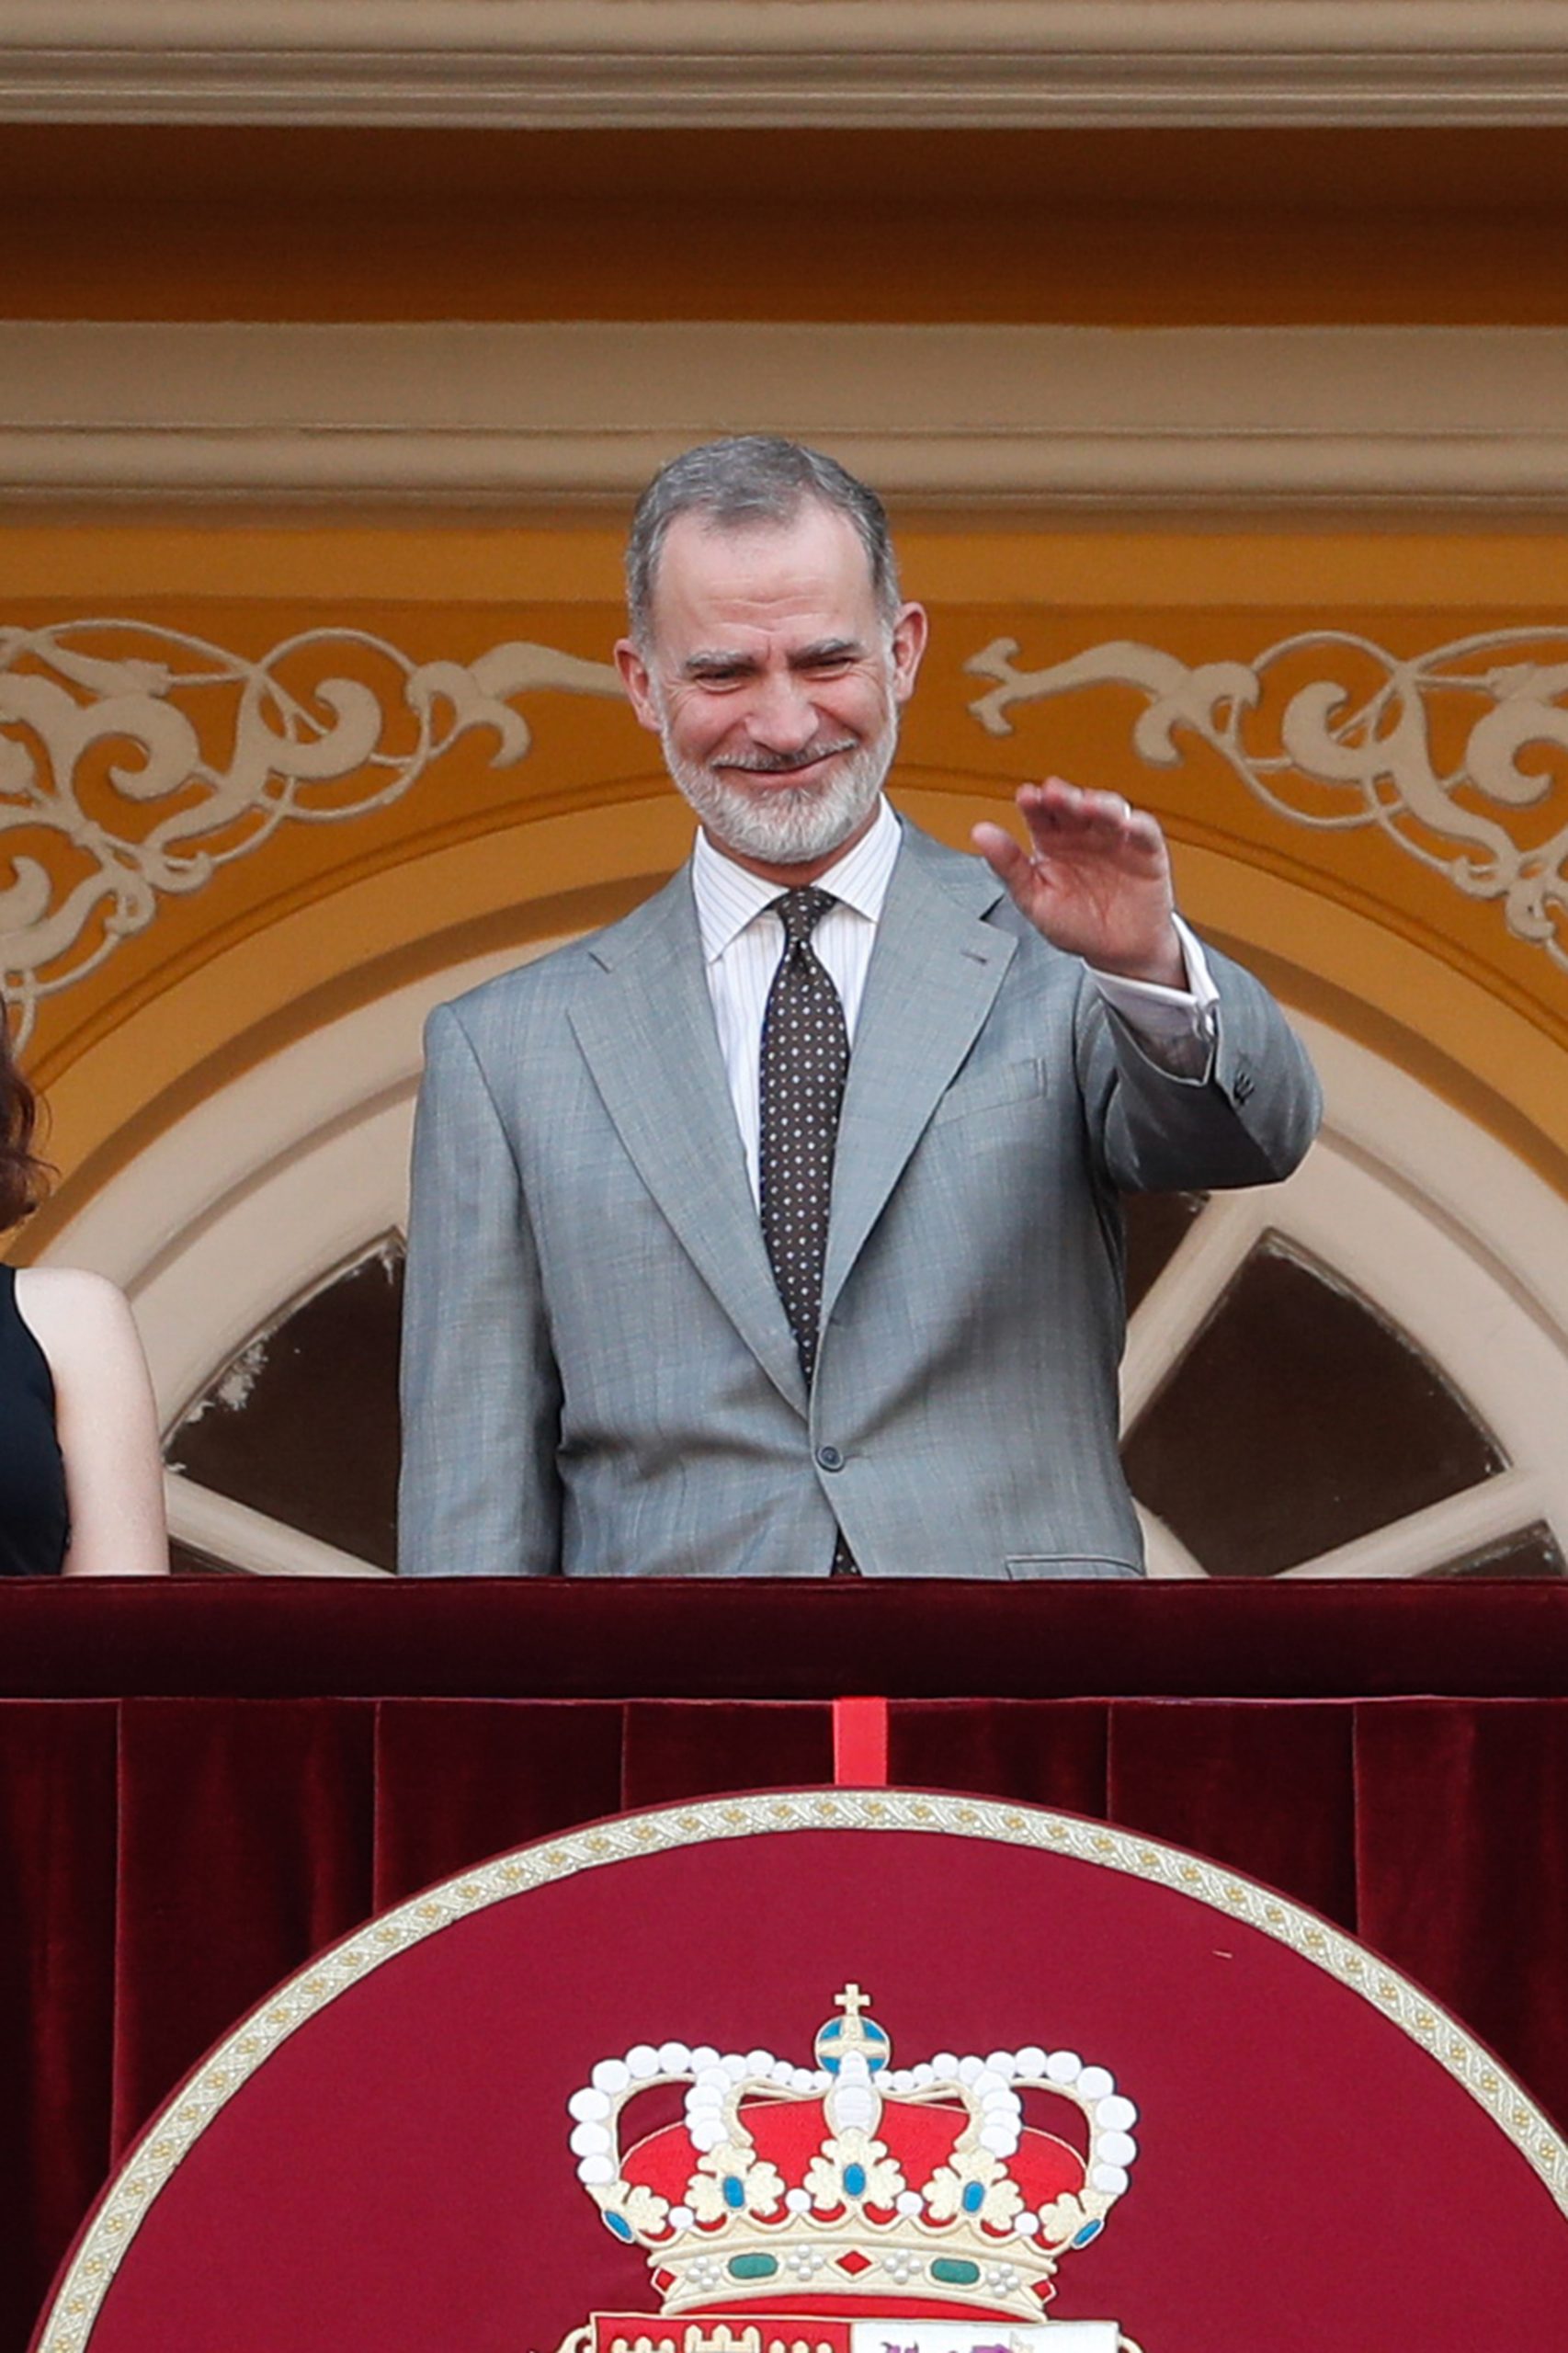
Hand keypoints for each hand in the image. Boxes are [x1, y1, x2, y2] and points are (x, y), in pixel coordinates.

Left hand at [972, 777, 1185, 986]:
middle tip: (1053, 793)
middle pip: (1073, 805)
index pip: (1041, 814)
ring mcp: (1114, 839)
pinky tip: (1126, 825)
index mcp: (1052, 841)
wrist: (1118, 953)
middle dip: (1064, 796)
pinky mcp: (1145, 850)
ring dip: (1098, 804)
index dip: (1034, 802)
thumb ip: (1009, 866)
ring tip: (1086, 805)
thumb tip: (980, 833)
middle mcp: (1083, 834)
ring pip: (1108, 810)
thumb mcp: (1034, 900)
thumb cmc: (1075, 925)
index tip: (1026, 797)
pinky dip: (1137, 825)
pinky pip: (1144, 831)